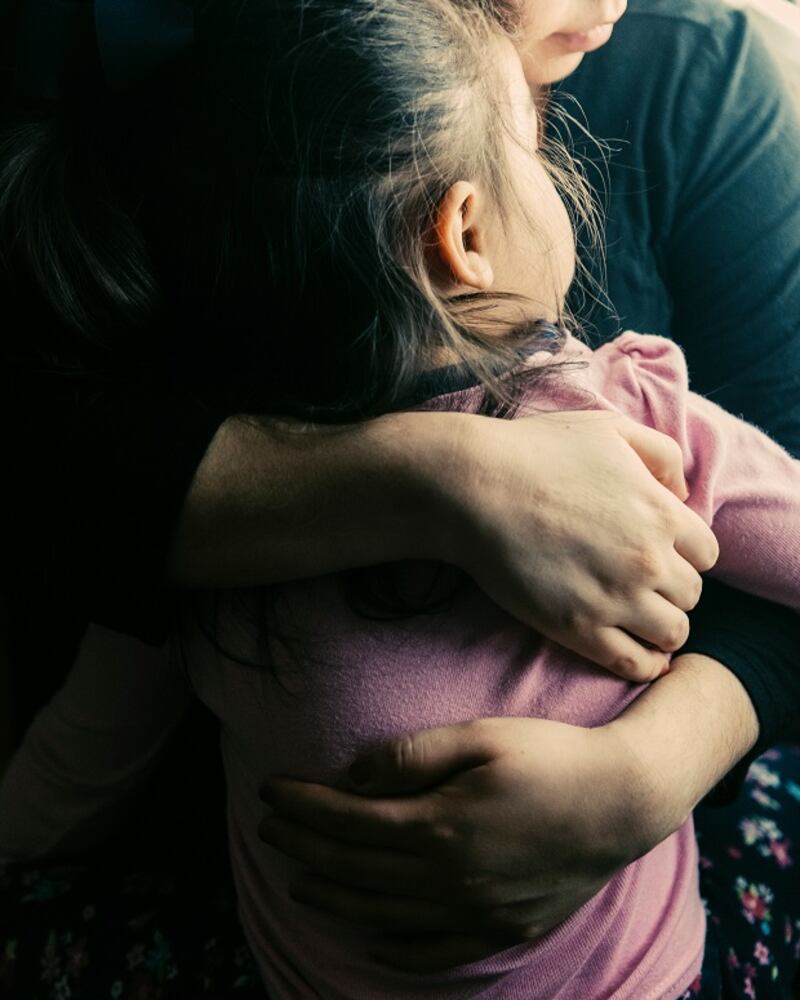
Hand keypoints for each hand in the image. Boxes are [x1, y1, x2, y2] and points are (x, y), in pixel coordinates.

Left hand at [259, 717, 672, 971]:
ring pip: (383, 914)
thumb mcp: (480, 736)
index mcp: (439, 827)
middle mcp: (448, 879)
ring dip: (333, 899)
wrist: (624, 801)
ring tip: (299, 884)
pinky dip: (395, 948)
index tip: (269, 793)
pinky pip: (435, 952)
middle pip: (355, 870)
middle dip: (303, 850)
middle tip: (267, 832)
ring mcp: (476, 913)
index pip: (347, 823)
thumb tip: (353, 777)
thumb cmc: (551, 756)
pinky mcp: (503, 929)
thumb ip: (411, 756)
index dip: (301, 809)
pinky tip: (373, 938)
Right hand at [439, 410, 718, 680]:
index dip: (685, 553)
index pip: (706, 553)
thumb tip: (682, 493)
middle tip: (642, 583)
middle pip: (691, 595)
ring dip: (661, 627)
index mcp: (661, 514)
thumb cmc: (536, 452)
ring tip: (638, 618)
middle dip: (671, 589)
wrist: (474, 488)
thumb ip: (660, 454)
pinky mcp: (578, 629)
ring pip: (672, 633)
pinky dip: (644, 664)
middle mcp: (648, 561)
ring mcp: (614, 600)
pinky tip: (635, 652)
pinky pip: (634, 664)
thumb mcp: (609, 430)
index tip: (660, 553)